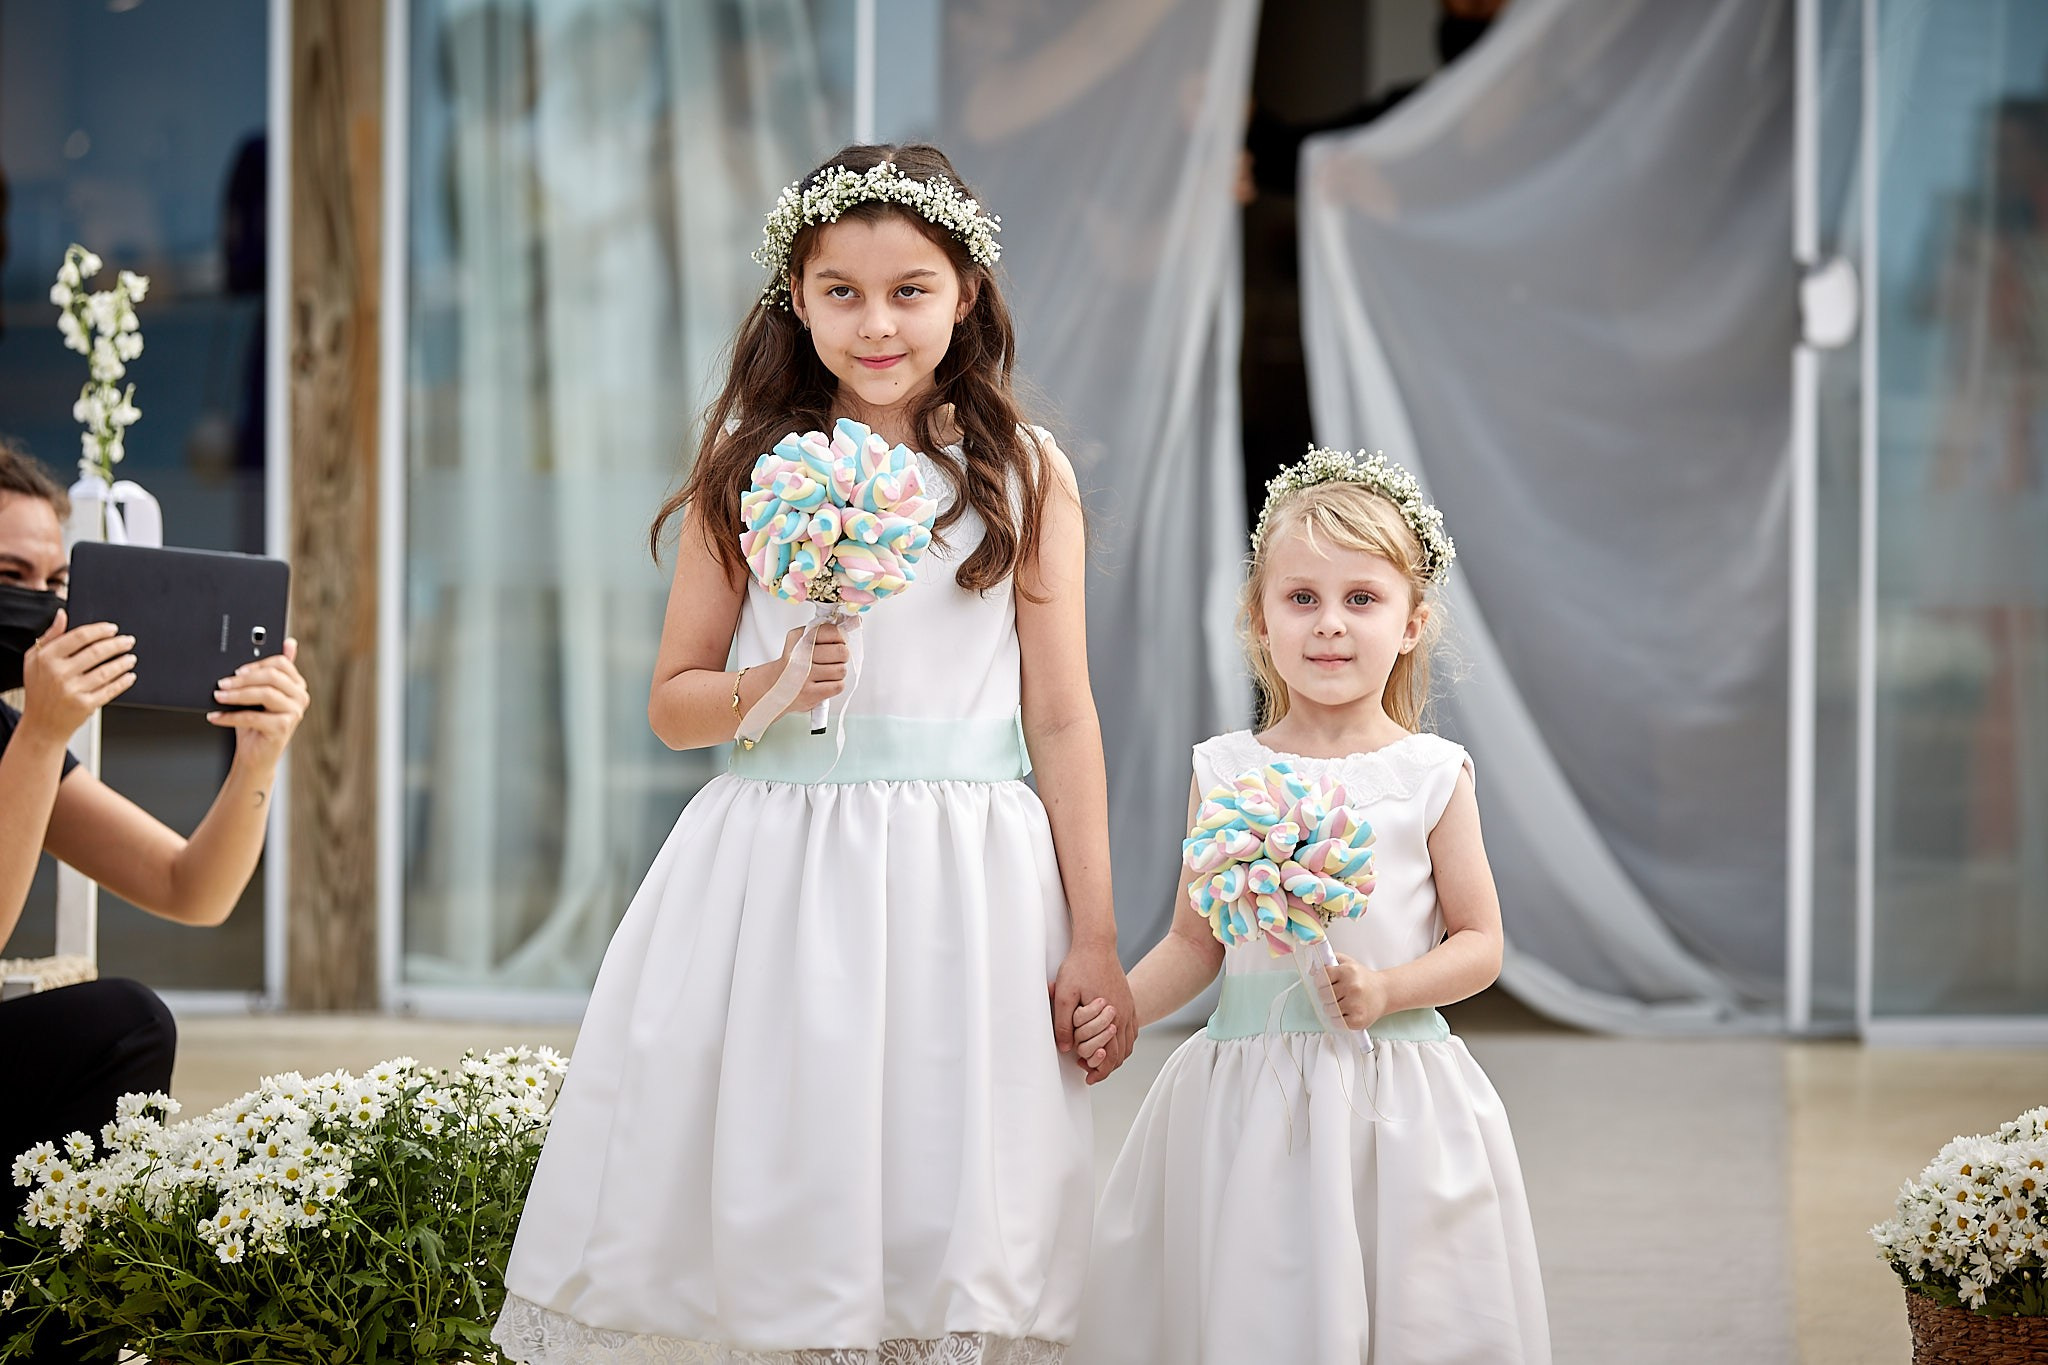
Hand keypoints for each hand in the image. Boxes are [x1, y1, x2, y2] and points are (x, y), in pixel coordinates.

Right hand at [17, 612, 134, 739]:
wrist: (41, 725)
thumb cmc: (40, 689)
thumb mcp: (34, 660)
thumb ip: (50, 636)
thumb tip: (63, 614)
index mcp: (47, 658)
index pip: (79, 636)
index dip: (100, 630)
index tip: (112, 628)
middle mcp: (59, 673)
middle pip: (96, 652)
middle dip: (117, 644)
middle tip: (128, 641)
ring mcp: (73, 690)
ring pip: (106, 671)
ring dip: (123, 662)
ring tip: (131, 658)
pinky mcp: (85, 705)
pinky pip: (110, 690)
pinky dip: (123, 682)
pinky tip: (129, 676)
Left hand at [208, 639, 308, 770]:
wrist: (255, 756)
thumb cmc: (255, 724)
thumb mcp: (260, 694)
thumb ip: (272, 670)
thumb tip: (289, 643)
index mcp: (296, 685)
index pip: (281, 663)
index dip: (256, 664)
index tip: (236, 670)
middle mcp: (300, 697)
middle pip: (273, 676)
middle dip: (243, 679)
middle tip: (221, 683)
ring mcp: (294, 713)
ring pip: (264, 694)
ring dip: (236, 695)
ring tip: (218, 696)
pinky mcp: (283, 728)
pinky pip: (253, 716)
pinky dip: (230, 716)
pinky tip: (216, 717)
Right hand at [777, 622, 847, 716]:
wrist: (774, 686)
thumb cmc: (794, 661)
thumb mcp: (802, 639)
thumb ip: (826, 630)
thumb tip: (856, 621)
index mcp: (799, 638)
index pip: (833, 631)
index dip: (841, 637)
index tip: (837, 641)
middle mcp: (800, 656)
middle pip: (842, 652)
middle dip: (841, 656)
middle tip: (831, 659)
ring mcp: (804, 676)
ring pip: (841, 670)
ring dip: (837, 672)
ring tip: (825, 672)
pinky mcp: (810, 693)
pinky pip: (838, 686)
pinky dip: (835, 685)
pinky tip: (823, 683)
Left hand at [1051, 939, 1134, 1084]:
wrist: (1097, 943)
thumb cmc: (1079, 966)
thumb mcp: (1064, 995)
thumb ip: (1064, 1024)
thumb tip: (1066, 1048)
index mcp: (1110, 1016)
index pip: (1110, 1056)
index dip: (1099, 1071)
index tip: (1087, 1077)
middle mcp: (1124, 1014)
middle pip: (1122, 1054)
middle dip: (1106, 1067)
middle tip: (1089, 1071)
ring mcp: (1129, 1007)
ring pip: (1129, 1044)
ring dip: (1116, 1056)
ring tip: (1099, 1060)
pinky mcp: (1129, 1001)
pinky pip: (1133, 1030)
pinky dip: (1124, 1042)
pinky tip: (1112, 1042)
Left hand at [1327, 951, 1389, 1030]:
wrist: (1385, 992)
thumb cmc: (1363, 978)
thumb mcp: (1347, 962)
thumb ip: (1328, 961)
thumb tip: (1310, 969)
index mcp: (1348, 971)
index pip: (1322, 977)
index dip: (1321, 981)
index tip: (1325, 983)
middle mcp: (1352, 987)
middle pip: (1324, 995)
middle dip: (1326, 995)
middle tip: (1334, 994)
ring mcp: (1355, 1004)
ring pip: (1329, 1009)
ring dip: (1332, 1007)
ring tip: (1341, 1003)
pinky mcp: (1358, 1020)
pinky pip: (1338, 1022)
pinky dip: (1339, 1019)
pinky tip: (1346, 1012)